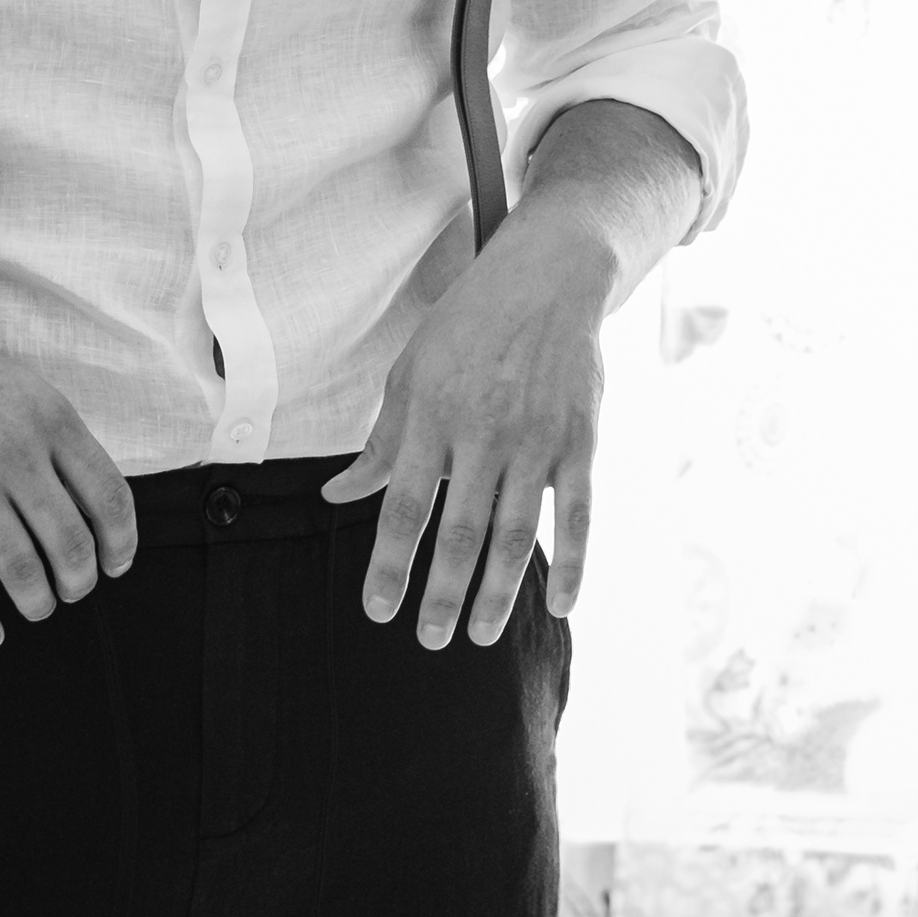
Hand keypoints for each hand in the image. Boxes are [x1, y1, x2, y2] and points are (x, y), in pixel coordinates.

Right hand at [0, 311, 137, 649]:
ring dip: (37, 602)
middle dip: (79, 582)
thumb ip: (60, 441)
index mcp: (52, 420)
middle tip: (73, 591)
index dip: (121, 543)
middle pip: (71, 543)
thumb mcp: (27, 389)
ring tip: (38, 607)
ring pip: (21, 568)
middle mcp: (16, 452)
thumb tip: (91, 503)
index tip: (117, 564)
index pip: (109, 497)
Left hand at [323, 212, 612, 648]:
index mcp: (431, 416)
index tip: (379, 611)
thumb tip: (337, 496)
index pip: (404, 506)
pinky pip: (577, 513)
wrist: (547, 276)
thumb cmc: (467, 326)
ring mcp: (535, 438)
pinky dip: (572, 562)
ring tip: (480, 635)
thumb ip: (381, 442)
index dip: (390, 564)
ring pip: (515, 533)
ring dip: (498, 592)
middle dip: (442, 593)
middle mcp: (481, 432)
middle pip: (459, 531)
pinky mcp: (580, 440)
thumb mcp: (411, 372)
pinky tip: (561, 605)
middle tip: (430, 640)